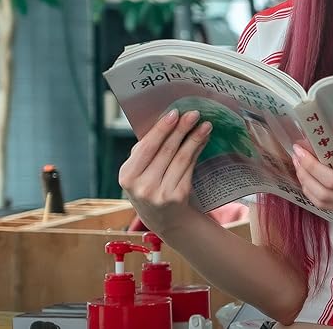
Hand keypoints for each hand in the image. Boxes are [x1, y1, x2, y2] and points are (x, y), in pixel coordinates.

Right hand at [118, 109, 211, 234]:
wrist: (165, 219)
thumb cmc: (151, 186)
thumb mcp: (139, 172)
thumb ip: (146, 150)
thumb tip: (166, 120)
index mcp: (127, 176)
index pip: (146, 147)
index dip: (161, 129)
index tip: (174, 113)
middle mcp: (141, 187)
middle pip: (166, 150)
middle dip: (181, 129)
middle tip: (194, 113)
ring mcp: (160, 194)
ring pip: (181, 158)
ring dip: (195, 138)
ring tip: (205, 124)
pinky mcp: (177, 197)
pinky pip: (189, 167)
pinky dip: (197, 150)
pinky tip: (204, 139)